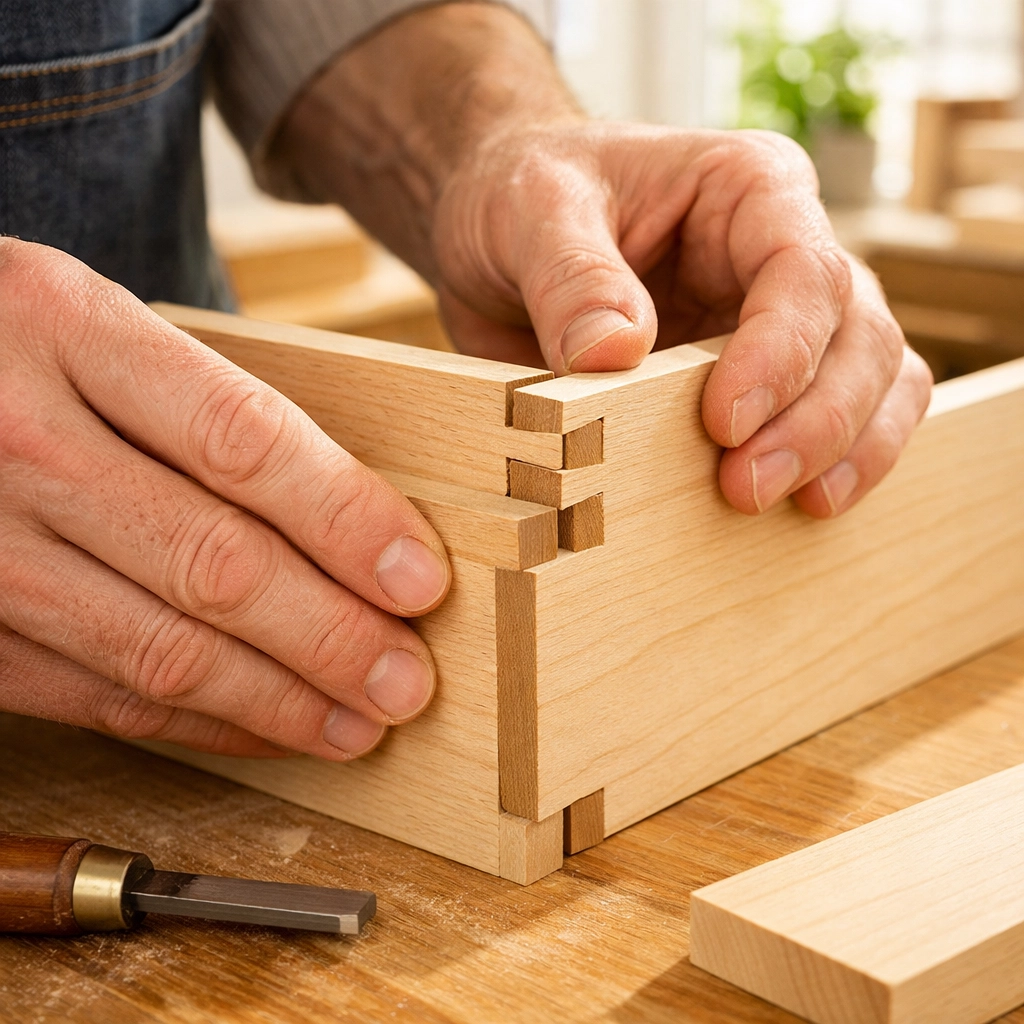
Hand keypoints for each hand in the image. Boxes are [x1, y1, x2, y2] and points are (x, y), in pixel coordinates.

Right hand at [0, 239, 449, 758]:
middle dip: (331, 637)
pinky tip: (263, 726)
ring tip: (358, 723)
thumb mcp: (92, 319)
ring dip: (277, 700)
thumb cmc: (7, 340)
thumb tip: (354, 512)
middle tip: (406, 679)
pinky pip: (97, 693)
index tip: (420, 580)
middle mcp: (17, 436)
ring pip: (159, 647)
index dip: (347, 521)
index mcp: (65, 327)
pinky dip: (197, 723)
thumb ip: (204, 400)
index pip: (243, 441)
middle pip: (212, 562)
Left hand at [432, 123, 932, 517]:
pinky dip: (839, 462)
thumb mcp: (531, 211)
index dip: (780, 353)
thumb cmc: (525, 194)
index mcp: (748, 188)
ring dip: (842, 449)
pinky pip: (844, 418)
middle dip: (817, 420)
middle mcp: (782, 253)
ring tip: (783, 505)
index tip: (724, 422)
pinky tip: (802, 507)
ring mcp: (783, 320)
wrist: (496, 225)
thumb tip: (616, 353)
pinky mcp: (765, 379)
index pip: (804, 269)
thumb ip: (571, 277)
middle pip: (857, 333)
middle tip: (746, 487)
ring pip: (874, 380)